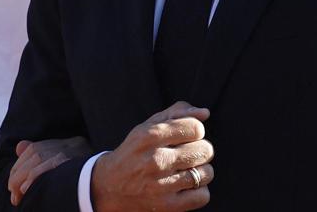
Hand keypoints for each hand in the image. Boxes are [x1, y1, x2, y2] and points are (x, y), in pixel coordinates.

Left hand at [8, 136, 90, 205]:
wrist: (114, 186)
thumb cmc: (91, 180)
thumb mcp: (67, 165)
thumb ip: (42, 153)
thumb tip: (20, 146)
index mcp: (69, 144)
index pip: (35, 150)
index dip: (20, 168)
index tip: (15, 187)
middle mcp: (70, 145)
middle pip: (34, 155)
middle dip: (17, 175)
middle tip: (14, 196)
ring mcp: (72, 154)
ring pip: (37, 163)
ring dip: (22, 181)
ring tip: (18, 198)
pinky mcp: (71, 165)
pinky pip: (45, 170)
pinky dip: (32, 180)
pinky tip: (27, 191)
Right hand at [91, 101, 213, 211]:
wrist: (110, 186)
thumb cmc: (134, 151)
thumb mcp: (147, 127)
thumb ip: (176, 114)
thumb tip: (204, 113)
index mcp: (150, 135)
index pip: (195, 128)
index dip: (195, 130)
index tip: (187, 136)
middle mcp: (156, 159)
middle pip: (204, 149)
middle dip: (200, 149)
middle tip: (187, 153)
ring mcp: (162, 184)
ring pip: (206, 173)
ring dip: (200, 170)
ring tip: (187, 169)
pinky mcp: (168, 205)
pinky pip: (202, 195)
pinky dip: (199, 190)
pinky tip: (186, 185)